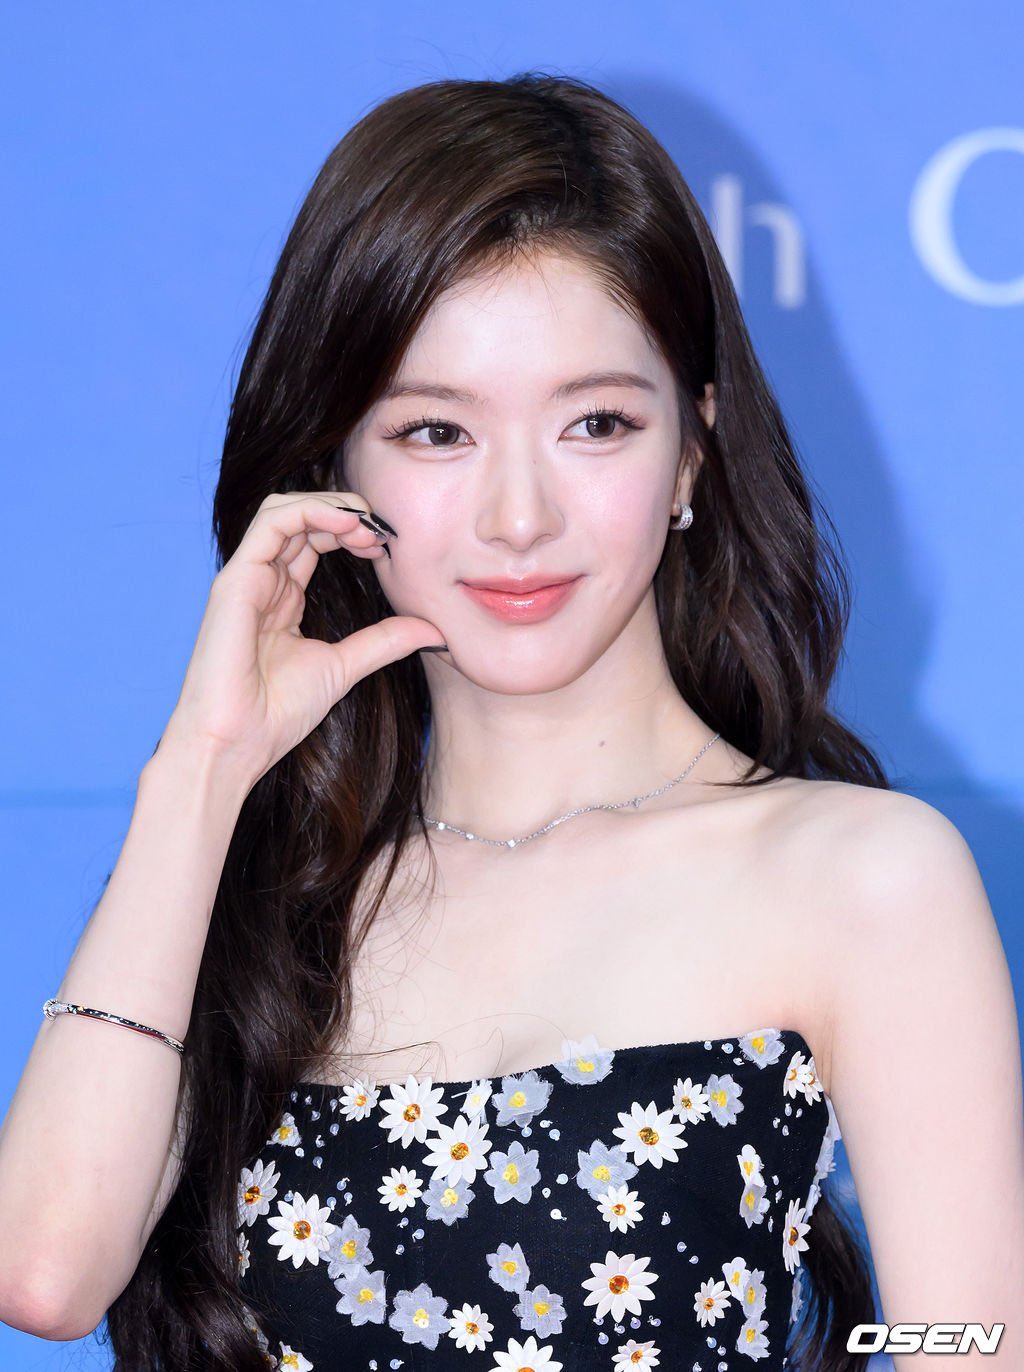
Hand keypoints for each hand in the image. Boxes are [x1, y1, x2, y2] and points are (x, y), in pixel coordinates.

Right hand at [157, 491, 444, 785]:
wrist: (235, 744)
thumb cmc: (276, 714)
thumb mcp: (345, 667)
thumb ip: (384, 641)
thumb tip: (434, 629)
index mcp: (282, 598)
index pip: (315, 540)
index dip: (354, 532)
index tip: (389, 547)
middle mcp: (263, 581)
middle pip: (302, 518)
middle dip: (348, 514)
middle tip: (384, 531)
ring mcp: (247, 577)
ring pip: (284, 510)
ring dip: (331, 506)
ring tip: (367, 523)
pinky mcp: (235, 580)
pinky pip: (270, 523)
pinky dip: (310, 511)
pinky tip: (346, 523)